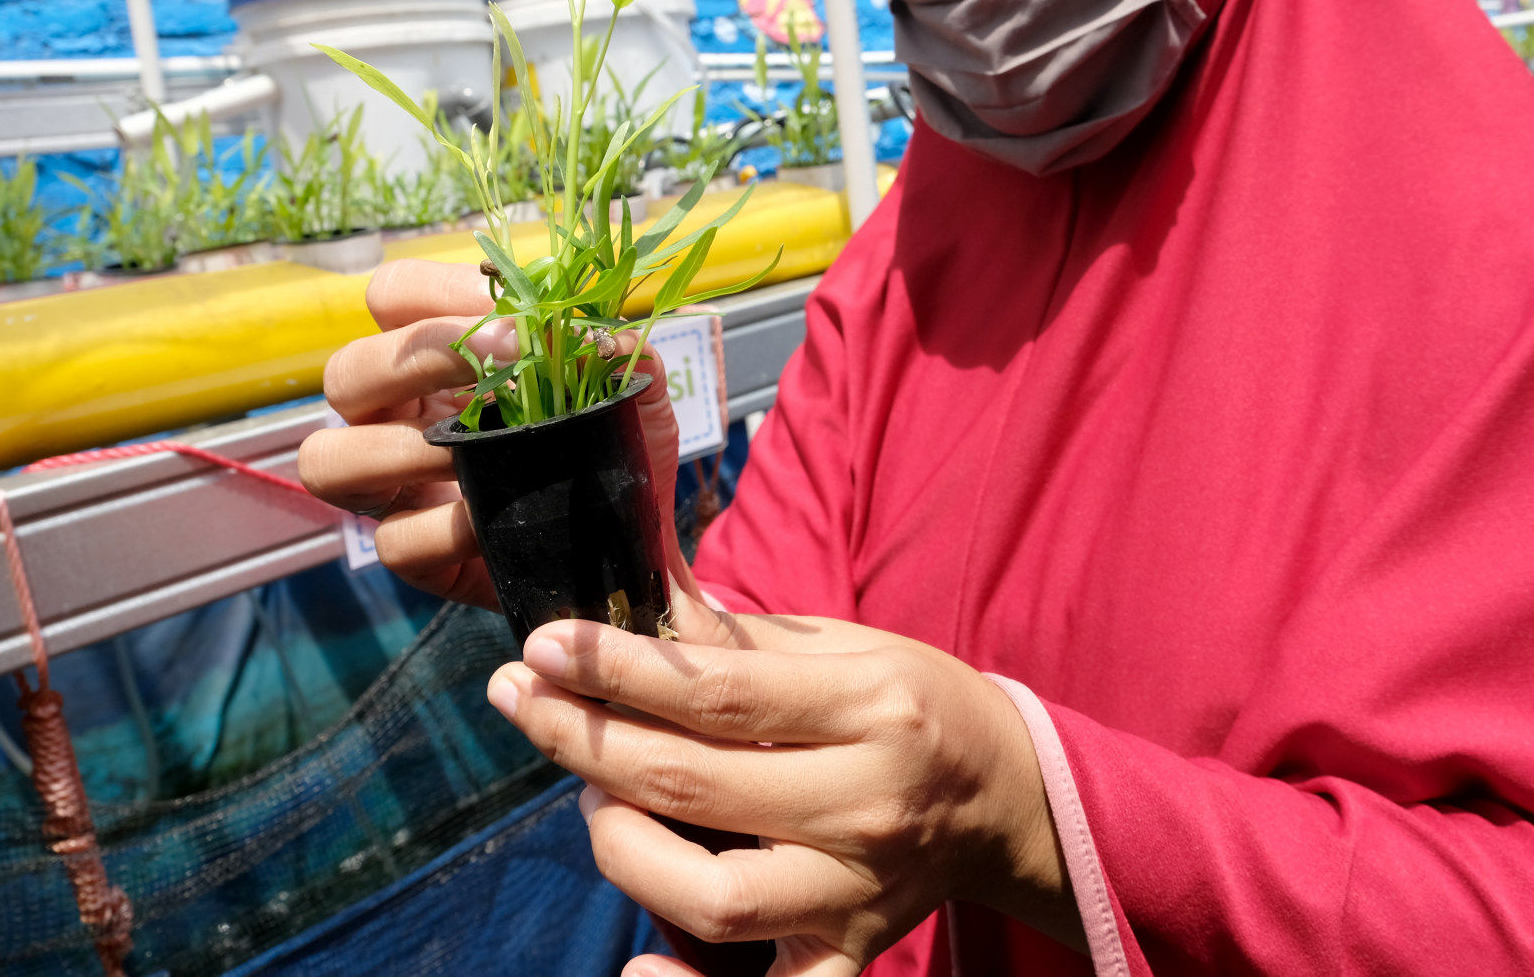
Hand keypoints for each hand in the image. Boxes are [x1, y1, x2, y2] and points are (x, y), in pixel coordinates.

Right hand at [298, 258, 687, 607]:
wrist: (630, 542)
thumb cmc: (610, 448)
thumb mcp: (626, 394)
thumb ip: (618, 355)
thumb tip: (597, 336)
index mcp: (434, 355)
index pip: (394, 293)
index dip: (440, 294)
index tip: (516, 320)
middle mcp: (395, 413)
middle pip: (345, 370)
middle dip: (418, 360)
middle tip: (504, 368)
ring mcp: (392, 486)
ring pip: (326, 460)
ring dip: (398, 450)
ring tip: (467, 452)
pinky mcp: (411, 552)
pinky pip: (394, 540)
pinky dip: (444, 528)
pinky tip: (490, 520)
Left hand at [488, 597, 1081, 975]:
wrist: (1007, 795)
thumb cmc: (913, 704)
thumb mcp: (842, 646)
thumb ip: (735, 637)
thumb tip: (633, 594)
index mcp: (871, 707)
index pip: (718, 691)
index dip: (616, 669)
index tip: (543, 646)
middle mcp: (867, 803)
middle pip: (691, 783)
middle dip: (584, 738)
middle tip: (526, 701)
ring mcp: (859, 890)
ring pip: (713, 896)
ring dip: (624, 846)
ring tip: (596, 801)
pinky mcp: (851, 951)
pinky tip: (635, 966)